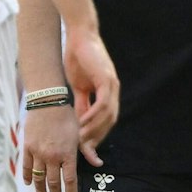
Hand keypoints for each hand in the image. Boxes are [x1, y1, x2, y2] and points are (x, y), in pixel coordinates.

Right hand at [22, 102, 80, 191]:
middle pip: (53, 182)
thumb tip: (98, 163)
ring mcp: (38, 153)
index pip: (69, 179)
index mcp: (67, 154)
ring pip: (38, 177)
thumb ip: (86, 151)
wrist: (48, 103)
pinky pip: (27, 167)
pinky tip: (29, 183)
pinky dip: (28, 177)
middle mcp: (52, 157)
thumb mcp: (79, 134)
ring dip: (41, 190)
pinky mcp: (28, 148)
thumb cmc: (66, 117)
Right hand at [62, 26, 118, 165]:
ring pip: (107, 115)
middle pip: (109, 123)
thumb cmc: (78, 58)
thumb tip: (79, 122)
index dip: (97, 138)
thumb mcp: (78, 86)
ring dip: (94, 130)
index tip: (89, 154)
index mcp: (107, 94)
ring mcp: (111, 85)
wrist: (80, 36)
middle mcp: (113, 92)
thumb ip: (81, 103)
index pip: (105, 122)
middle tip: (87, 155)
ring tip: (81, 141)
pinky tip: (83, 124)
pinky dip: (93, 115)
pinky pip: (102, 102)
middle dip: (98, 140)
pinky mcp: (106, 79)